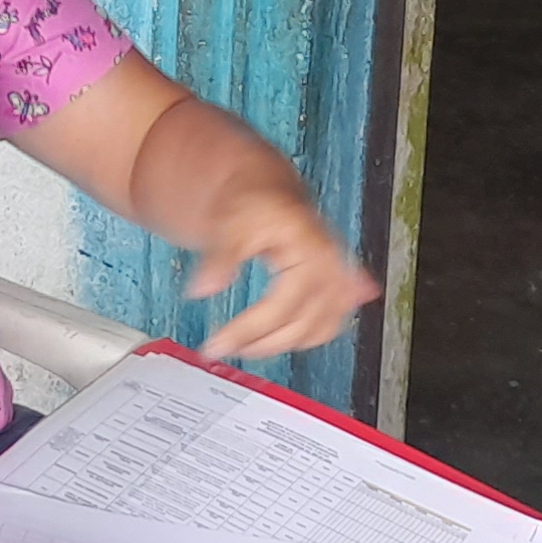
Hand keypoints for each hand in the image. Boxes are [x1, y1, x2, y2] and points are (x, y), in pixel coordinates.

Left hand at [187, 185, 378, 365]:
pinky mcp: (337, 288)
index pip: (281, 307)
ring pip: (319, 331)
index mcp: (312, 252)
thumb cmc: (254, 205)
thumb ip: (220, 259)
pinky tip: (281, 341)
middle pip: (302, 325)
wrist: (270, 193)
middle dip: (261, 345)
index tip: (217, 344)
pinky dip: (306, 338)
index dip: (247, 331)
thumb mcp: (231, 225)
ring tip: (246, 348)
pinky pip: (329, 324)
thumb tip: (202, 289)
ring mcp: (339, 279)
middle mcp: (332, 268)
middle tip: (224, 349)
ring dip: (282, 346)